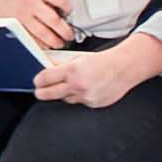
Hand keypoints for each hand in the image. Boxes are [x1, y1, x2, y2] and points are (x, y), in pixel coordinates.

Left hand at [29, 34, 161, 111]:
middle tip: (40, 91)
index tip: (37, 82)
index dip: (38, 81)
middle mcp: (77, 84)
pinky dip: (80, 97)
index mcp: (72, 70)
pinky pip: (79, 102)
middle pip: (48, 94)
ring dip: (64, 94)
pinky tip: (87, 89)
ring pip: (65, 99)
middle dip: (41, 93)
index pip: (44, 78)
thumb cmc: (103, 61)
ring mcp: (85, 96)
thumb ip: (62, 65)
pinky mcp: (93, 104)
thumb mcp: (79, 58)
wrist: (124, 68)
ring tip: (72, 86)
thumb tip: (47, 68)